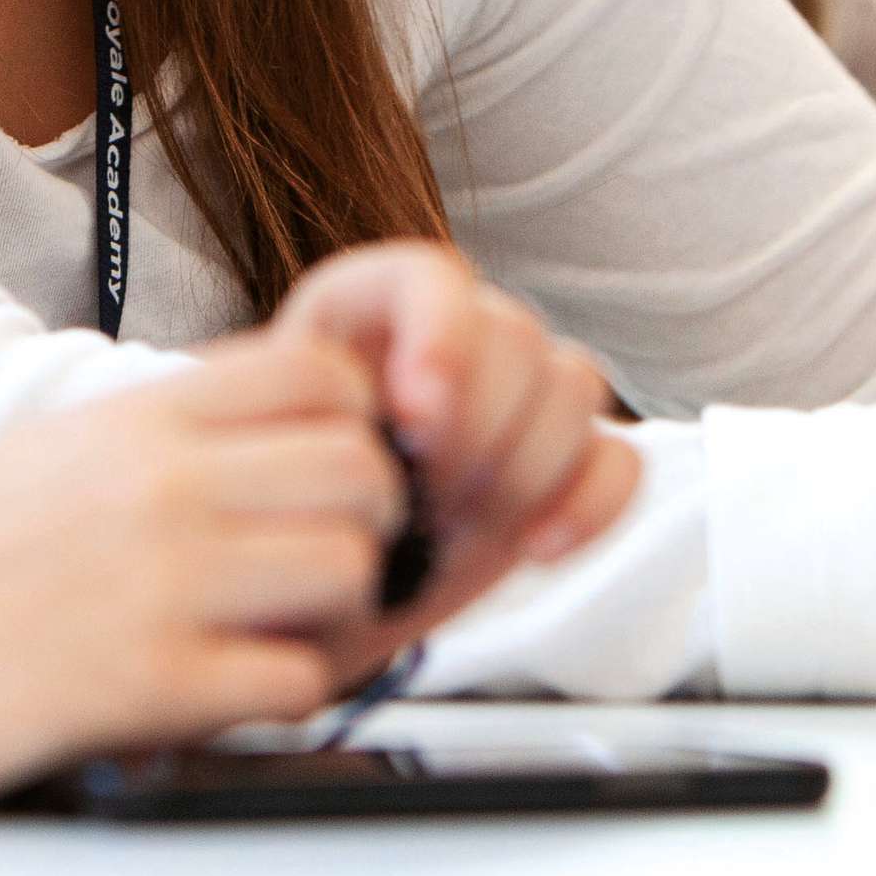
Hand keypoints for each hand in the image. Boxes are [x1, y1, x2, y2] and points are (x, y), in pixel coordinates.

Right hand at [0, 338, 401, 805]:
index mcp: (134, 417)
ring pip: (347, 570)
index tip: (330, 471)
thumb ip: (163, 434)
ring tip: (274, 632)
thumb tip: (269, 432)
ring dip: (333, 615)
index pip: (324, 373)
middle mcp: (158, 484)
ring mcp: (158, 582)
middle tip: (319, 567)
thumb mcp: (51, 451)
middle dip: (366, 525)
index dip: (359, 423)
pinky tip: (228, 691)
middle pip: (361, 470)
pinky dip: (281, 695)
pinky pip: (293, 681)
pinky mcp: (148, 685)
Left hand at [267, 240, 639, 675]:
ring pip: (573, 384)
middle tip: (425, 500)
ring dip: (523, 469)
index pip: (432, 276)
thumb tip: (383, 423)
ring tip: (452, 529)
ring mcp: (512, 403)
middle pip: (515, 333)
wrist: (294, 600)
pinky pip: (617, 457)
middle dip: (480, 427)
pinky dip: (590, 502)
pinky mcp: (558, 470)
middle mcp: (448, 341)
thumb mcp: (259, 465)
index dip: (442, 334)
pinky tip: (536, 548)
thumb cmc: (265, 526)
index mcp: (363, 314)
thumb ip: (312, 425)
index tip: (416, 417)